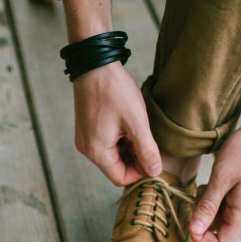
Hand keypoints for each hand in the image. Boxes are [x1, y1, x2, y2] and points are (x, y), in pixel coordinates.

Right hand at [72, 61, 162, 185]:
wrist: (94, 63)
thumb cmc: (114, 90)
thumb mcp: (137, 122)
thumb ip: (147, 150)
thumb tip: (155, 172)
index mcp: (97, 152)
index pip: (121, 178)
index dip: (140, 172)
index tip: (153, 158)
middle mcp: (87, 149)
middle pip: (116, 167)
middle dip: (135, 159)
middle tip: (149, 140)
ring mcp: (85, 139)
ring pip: (112, 155)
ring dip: (128, 148)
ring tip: (138, 128)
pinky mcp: (86, 128)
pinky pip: (106, 143)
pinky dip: (120, 139)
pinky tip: (128, 123)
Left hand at [189, 118, 240, 241]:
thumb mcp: (221, 178)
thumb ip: (207, 206)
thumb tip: (193, 231)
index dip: (202, 240)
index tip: (190, 223)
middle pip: (218, 230)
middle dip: (202, 218)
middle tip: (196, 196)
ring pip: (219, 216)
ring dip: (207, 205)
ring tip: (205, 185)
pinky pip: (224, 203)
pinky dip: (214, 196)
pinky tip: (212, 181)